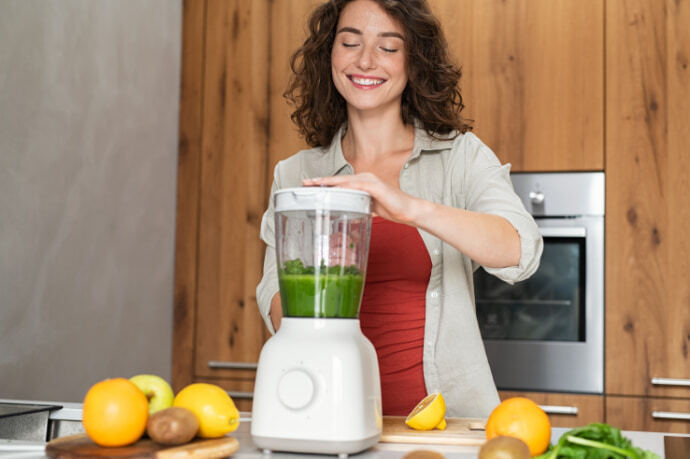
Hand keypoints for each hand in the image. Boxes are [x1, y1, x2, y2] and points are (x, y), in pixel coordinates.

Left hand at [302, 173, 419, 223]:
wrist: (409, 210)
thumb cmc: (391, 208)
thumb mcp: (369, 206)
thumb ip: (357, 205)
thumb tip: (345, 211)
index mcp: (362, 182)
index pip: (339, 182)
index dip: (324, 183)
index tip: (309, 186)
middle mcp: (364, 177)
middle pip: (338, 179)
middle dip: (321, 181)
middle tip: (304, 183)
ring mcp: (370, 180)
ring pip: (344, 181)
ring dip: (328, 183)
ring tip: (314, 185)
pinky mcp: (375, 186)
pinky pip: (356, 187)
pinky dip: (343, 189)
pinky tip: (333, 192)